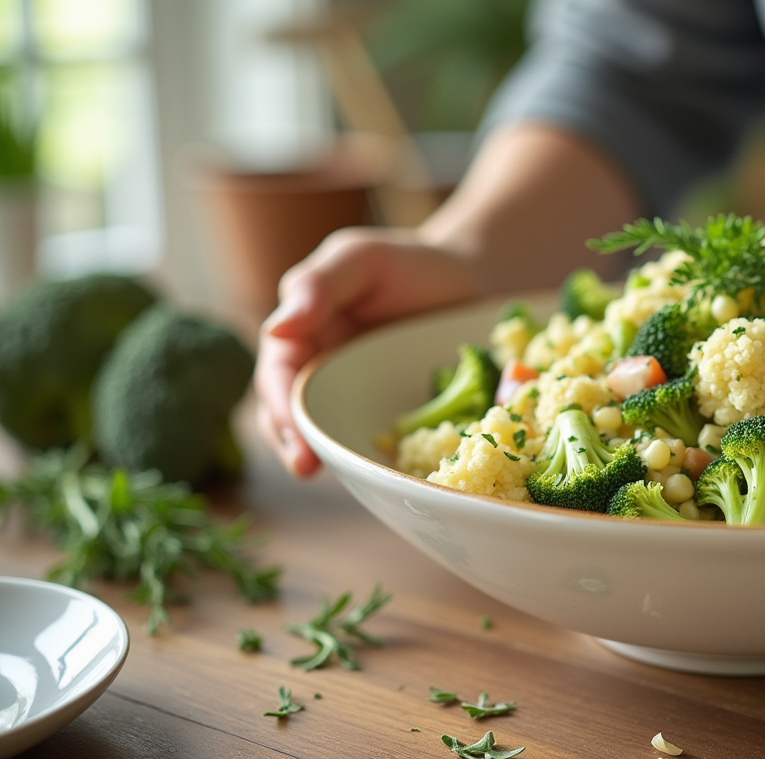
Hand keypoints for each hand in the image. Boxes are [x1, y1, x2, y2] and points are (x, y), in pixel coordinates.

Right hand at [254, 227, 478, 476]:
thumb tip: (276, 330)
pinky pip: (377, 443)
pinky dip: (374, 462)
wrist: (472, 280)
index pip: (277, 375)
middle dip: (292, 442)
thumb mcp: (360, 259)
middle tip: (304, 466)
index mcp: (301, 335)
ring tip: (335, 476)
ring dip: (327, 459)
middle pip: (292, 415)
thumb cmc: (409, 263)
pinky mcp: (393, 417)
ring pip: (329, 436)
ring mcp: (357, 398)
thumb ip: (318, 286)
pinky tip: (385, 476)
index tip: (292, 428)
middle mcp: (321, 372)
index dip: (279, 405)